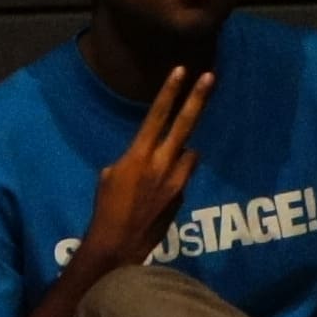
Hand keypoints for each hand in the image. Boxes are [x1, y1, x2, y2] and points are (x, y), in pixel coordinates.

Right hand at [78, 64, 212, 273]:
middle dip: (197, 99)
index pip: (157, 115)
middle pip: (184, 124)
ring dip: (179, 154)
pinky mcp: (182, 196)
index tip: (182, 70)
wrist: (118, 246)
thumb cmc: (106, 209)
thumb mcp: (111, 176)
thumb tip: (148, 156)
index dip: (169, 91)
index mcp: (139, 155)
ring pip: (188, 153)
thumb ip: (133, 159)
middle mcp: (162, 164)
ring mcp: (176, 181)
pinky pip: (183, 176)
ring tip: (160, 170)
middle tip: (209, 77)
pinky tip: (157, 194)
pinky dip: (175, 176)